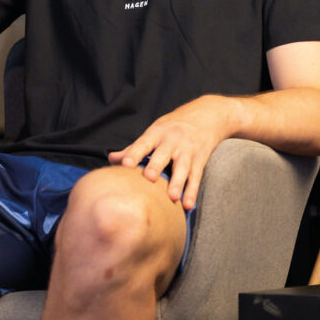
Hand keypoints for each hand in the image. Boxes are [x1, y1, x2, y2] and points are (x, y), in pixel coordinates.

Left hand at [107, 95, 234, 209]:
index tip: (125, 165)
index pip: (143, 143)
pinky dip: (192, 191)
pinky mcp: (200, 159)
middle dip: (156, 166)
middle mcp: (172, 141)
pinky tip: (189, 205)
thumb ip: (134, 148)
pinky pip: (196, 177)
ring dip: (178, 182)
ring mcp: (187, 151)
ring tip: (172, 197)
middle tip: (149, 178)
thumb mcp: (154, 131)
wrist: (208, 115)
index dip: (134, 153)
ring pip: (182, 167)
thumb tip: (111, 159)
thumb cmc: (173, 126)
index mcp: (156, 133)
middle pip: (163, 155)